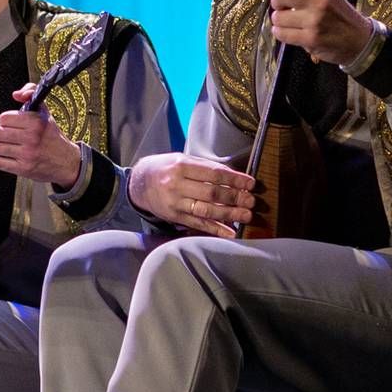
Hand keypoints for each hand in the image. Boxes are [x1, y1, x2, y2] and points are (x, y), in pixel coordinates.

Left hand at [0, 84, 82, 188]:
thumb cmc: (52, 136)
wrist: (66, 162)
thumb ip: (31, 93)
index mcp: (36, 122)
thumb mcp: (44, 111)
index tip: (7, 122)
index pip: (4, 118)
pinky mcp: (22, 169)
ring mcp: (26, 155)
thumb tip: (16, 94)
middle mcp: (31, 138)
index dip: (3, 120)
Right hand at [128, 153, 258, 237]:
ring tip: (246, 216)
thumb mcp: (181, 160)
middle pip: (212, 193)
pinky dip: (215, 229)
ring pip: (206, 210)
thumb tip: (233, 176)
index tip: (250, 183)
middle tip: (252, 201)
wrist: (139, 183)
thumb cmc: (165, 169)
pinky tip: (230, 232)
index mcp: (181, 166)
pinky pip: (197, 224)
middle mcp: (177, 185)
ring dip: (229, 214)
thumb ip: (204, 167)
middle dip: (235, 197)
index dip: (234, 179)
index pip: (214, 173)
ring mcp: (175, 202)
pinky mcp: (174, 216)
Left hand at [269, 0, 375, 65]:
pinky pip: (281, 34)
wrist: (359, 39)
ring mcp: (314, 21)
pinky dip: (281, 32)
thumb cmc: (339, 14)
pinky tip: (289, 31)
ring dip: (279, 20)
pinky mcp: (311, 39)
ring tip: (289, 21)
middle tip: (283, 6)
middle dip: (277, 2)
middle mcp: (318, 1)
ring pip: (277, 17)